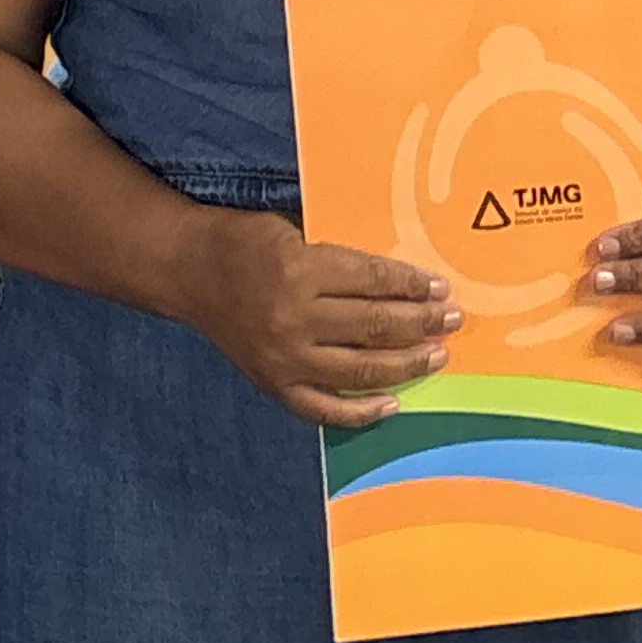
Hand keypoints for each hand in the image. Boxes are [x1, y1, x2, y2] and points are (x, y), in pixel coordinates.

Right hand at [178, 212, 454, 428]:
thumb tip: (398, 282)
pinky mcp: (274, 385)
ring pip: (360, 368)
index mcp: (298, 269)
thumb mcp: (291, 231)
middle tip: (453, 320)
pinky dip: (361, 412)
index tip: (440, 288)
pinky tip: (393, 404)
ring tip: (437, 355)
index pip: (371, 280)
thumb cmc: (244, 242)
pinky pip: (324, 409)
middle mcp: (293, 318)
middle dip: (421, 322)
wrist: (188, 271)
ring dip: (406, 364)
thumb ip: (338, 259)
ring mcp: (284, 358)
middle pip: (373, 324)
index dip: (411, 285)